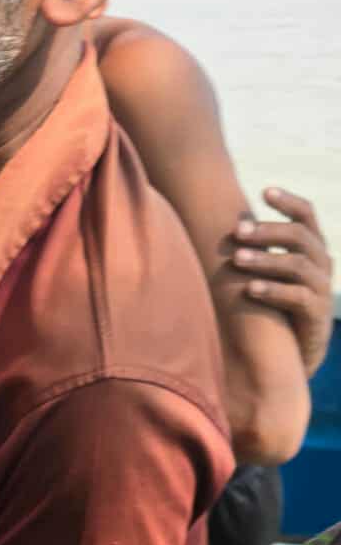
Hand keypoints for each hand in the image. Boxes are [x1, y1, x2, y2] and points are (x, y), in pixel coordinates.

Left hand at [233, 188, 333, 377]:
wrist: (294, 352)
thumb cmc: (275, 306)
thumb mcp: (270, 273)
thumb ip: (258, 250)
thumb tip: (222, 225)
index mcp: (311, 247)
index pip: (306, 214)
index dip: (288, 201)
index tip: (264, 191)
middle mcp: (321, 262)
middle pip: (299, 236)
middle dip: (267, 231)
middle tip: (237, 231)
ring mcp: (321, 287)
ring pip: (296, 264)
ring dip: (265, 260)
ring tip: (237, 259)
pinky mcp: (316, 313)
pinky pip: (297, 297)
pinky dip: (273, 291)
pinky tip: (250, 289)